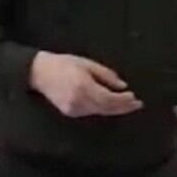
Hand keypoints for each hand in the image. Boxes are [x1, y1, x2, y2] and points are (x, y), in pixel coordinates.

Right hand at [28, 51, 142, 117]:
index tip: (135, 98)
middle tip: (137, 105)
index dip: (123, 100)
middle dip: (123, 107)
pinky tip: (111, 105)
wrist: (39, 73)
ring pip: (100, 112)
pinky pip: (91, 112)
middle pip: (106, 108)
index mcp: (84, 87)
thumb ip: (106, 75)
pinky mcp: (70, 113)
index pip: (109, 98)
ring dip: (114, 109)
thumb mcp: (88, 64)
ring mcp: (73, 109)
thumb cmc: (64, 64)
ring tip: (127, 104)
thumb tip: (123, 86)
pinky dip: (103, 109)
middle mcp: (79, 101)